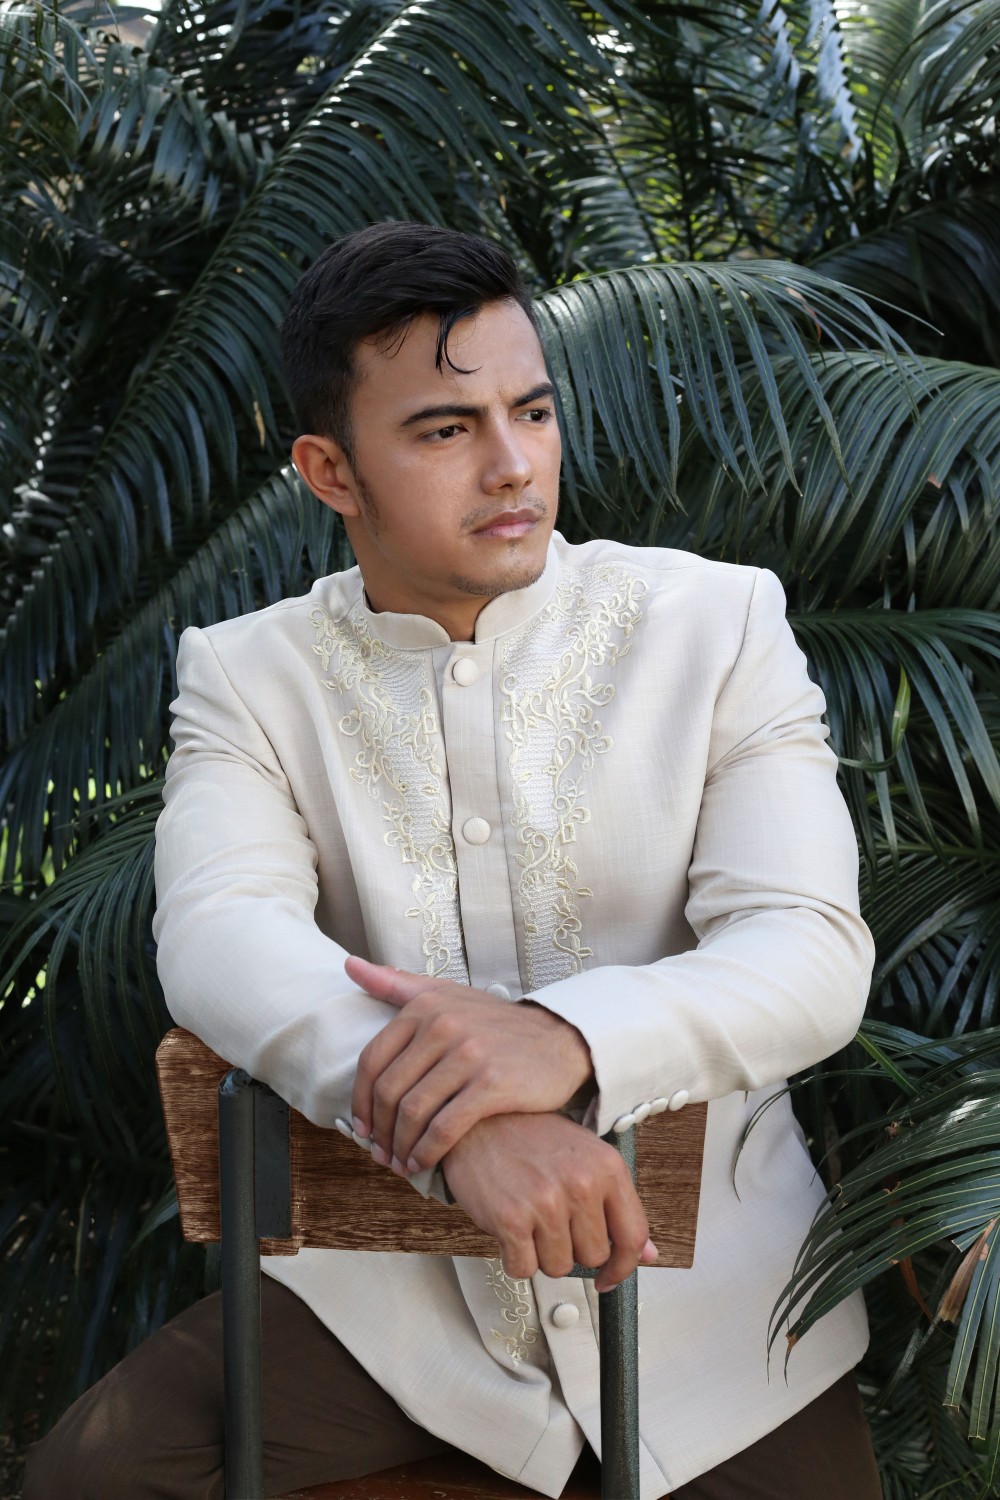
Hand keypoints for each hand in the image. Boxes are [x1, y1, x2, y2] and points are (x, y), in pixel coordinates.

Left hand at [346, 955, 592, 1173]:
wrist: (560, 1040)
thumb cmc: (496, 1024)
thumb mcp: (447, 994)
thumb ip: (397, 984)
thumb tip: (349, 965)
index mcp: (425, 1006)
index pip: (373, 1061)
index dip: (360, 1101)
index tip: (362, 1128)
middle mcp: (443, 1025)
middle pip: (390, 1091)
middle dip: (379, 1131)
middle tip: (381, 1154)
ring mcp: (468, 1054)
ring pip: (413, 1113)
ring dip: (400, 1147)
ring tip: (401, 1163)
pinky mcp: (492, 1084)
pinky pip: (444, 1128)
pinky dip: (427, 1152)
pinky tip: (424, 1163)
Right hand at [442, 1113, 656, 1292]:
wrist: (477, 1119)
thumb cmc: (530, 1136)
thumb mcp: (584, 1156)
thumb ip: (617, 1204)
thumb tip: (647, 1253)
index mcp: (606, 1166)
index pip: (633, 1236)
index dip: (624, 1266)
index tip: (609, 1276)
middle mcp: (581, 1184)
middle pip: (593, 1256)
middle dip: (572, 1248)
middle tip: (552, 1221)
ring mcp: (546, 1203)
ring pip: (559, 1267)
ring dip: (542, 1253)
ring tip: (529, 1218)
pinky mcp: (511, 1220)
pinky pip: (523, 1268)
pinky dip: (514, 1257)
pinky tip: (509, 1227)